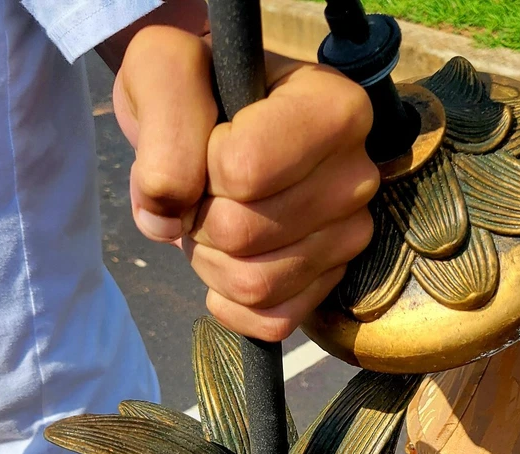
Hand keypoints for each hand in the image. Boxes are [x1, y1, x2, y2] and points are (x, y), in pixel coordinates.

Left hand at [113, 27, 377, 340]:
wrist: (221, 117)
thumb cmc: (201, 84)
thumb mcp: (164, 65)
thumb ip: (163, 124)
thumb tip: (168, 213)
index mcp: (335, 110)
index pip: (243, 172)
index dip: (200, 165)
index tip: (209, 139)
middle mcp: (356, 177)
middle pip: (244, 234)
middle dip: (198, 219)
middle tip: (202, 189)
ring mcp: (349, 237)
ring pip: (256, 286)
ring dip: (209, 261)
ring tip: (212, 220)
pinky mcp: (331, 283)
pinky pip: (272, 322)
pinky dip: (231, 302)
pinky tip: (226, 262)